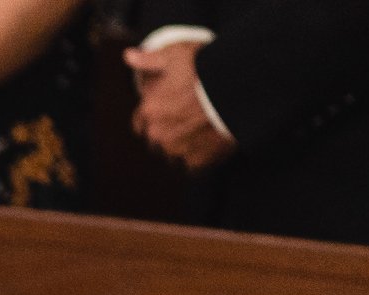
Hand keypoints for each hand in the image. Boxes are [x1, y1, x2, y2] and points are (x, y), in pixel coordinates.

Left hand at [125, 43, 234, 171]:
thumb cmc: (206, 68)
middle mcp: (159, 135)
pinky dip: (200, 156)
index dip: (153, 117)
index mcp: (149, 112)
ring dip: (182, 145)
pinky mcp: (198, 161)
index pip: (140, 123)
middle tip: (188, 118)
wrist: (240, 87)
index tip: (168, 110)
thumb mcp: (175, 55)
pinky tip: (210, 141)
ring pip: (174, 153)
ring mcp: (178, 150)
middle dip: (168, 131)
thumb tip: (128, 56)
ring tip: (200, 130)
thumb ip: (149, 60)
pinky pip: (193, 165)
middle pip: (156, 140)